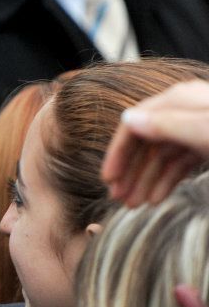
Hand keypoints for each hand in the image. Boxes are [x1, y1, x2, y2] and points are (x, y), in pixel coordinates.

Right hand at [102, 80, 208, 205]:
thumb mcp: (204, 128)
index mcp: (177, 100)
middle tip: (118, 199)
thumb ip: (167, 124)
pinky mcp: (208, 145)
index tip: (108, 179)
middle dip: (129, 172)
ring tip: (135, 205)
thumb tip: (127, 118)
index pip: (133, 124)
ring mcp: (196, 129)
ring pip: (160, 156)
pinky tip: (157, 199)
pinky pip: (179, 163)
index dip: (117, 153)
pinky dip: (166, 181)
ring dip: (144, 181)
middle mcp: (183, 112)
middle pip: (144, 142)